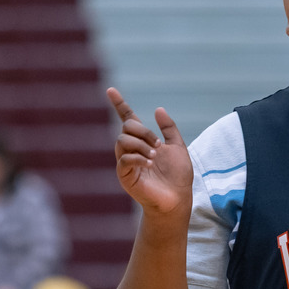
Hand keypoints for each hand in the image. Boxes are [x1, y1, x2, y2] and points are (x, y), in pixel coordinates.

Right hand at [108, 87, 193, 215]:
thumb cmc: (178, 176)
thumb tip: (158, 109)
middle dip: (144, 132)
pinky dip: (138, 158)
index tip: (110, 90)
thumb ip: (169, 128)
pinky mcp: (124, 175)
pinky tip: (149, 164)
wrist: (178, 198)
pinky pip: (124, 158)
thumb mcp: (178, 147)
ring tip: (154, 157)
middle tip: (158, 146)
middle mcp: (131, 149)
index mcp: (143, 141)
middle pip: (127, 127)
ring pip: (122, 140)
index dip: (119, 104)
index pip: (127, 118)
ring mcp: (126, 162)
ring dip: (141, 145)